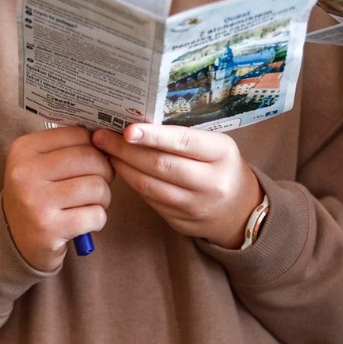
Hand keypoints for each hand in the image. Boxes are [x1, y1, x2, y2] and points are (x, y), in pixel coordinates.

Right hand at [2, 125, 113, 268]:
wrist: (14, 239)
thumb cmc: (37, 196)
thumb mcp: (39, 165)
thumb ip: (67, 148)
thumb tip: (107, 139)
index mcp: (24, 149)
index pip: (79, 135)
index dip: (96, 148)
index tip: (93, 162)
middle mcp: (25, 172)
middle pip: (91, 159)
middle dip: (105, 173)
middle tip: (97, 185)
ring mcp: (35, 201)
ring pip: (97, 187)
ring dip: (103, 198)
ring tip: (90, 204)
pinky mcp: (49, 228)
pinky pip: (95, 215)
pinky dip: (98, 219)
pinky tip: (84, 222)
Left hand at [91, 123, 260, 248]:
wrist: (240, 210)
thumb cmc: (220, 167)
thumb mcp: (215, 146)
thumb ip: (184, 137)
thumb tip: (139, 122)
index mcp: (222, 153)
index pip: (183, 142)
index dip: (153, 136)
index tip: (127, 129)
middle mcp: (211, 181)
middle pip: (161, 165)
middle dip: (126, 150)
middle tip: (102, 136)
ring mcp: (196, 205)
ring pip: (150, 186)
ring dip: (123, 167)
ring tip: (105, 151)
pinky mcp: (181, 221)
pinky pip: (150, 200)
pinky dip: (132, 182)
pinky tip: (120, 169)